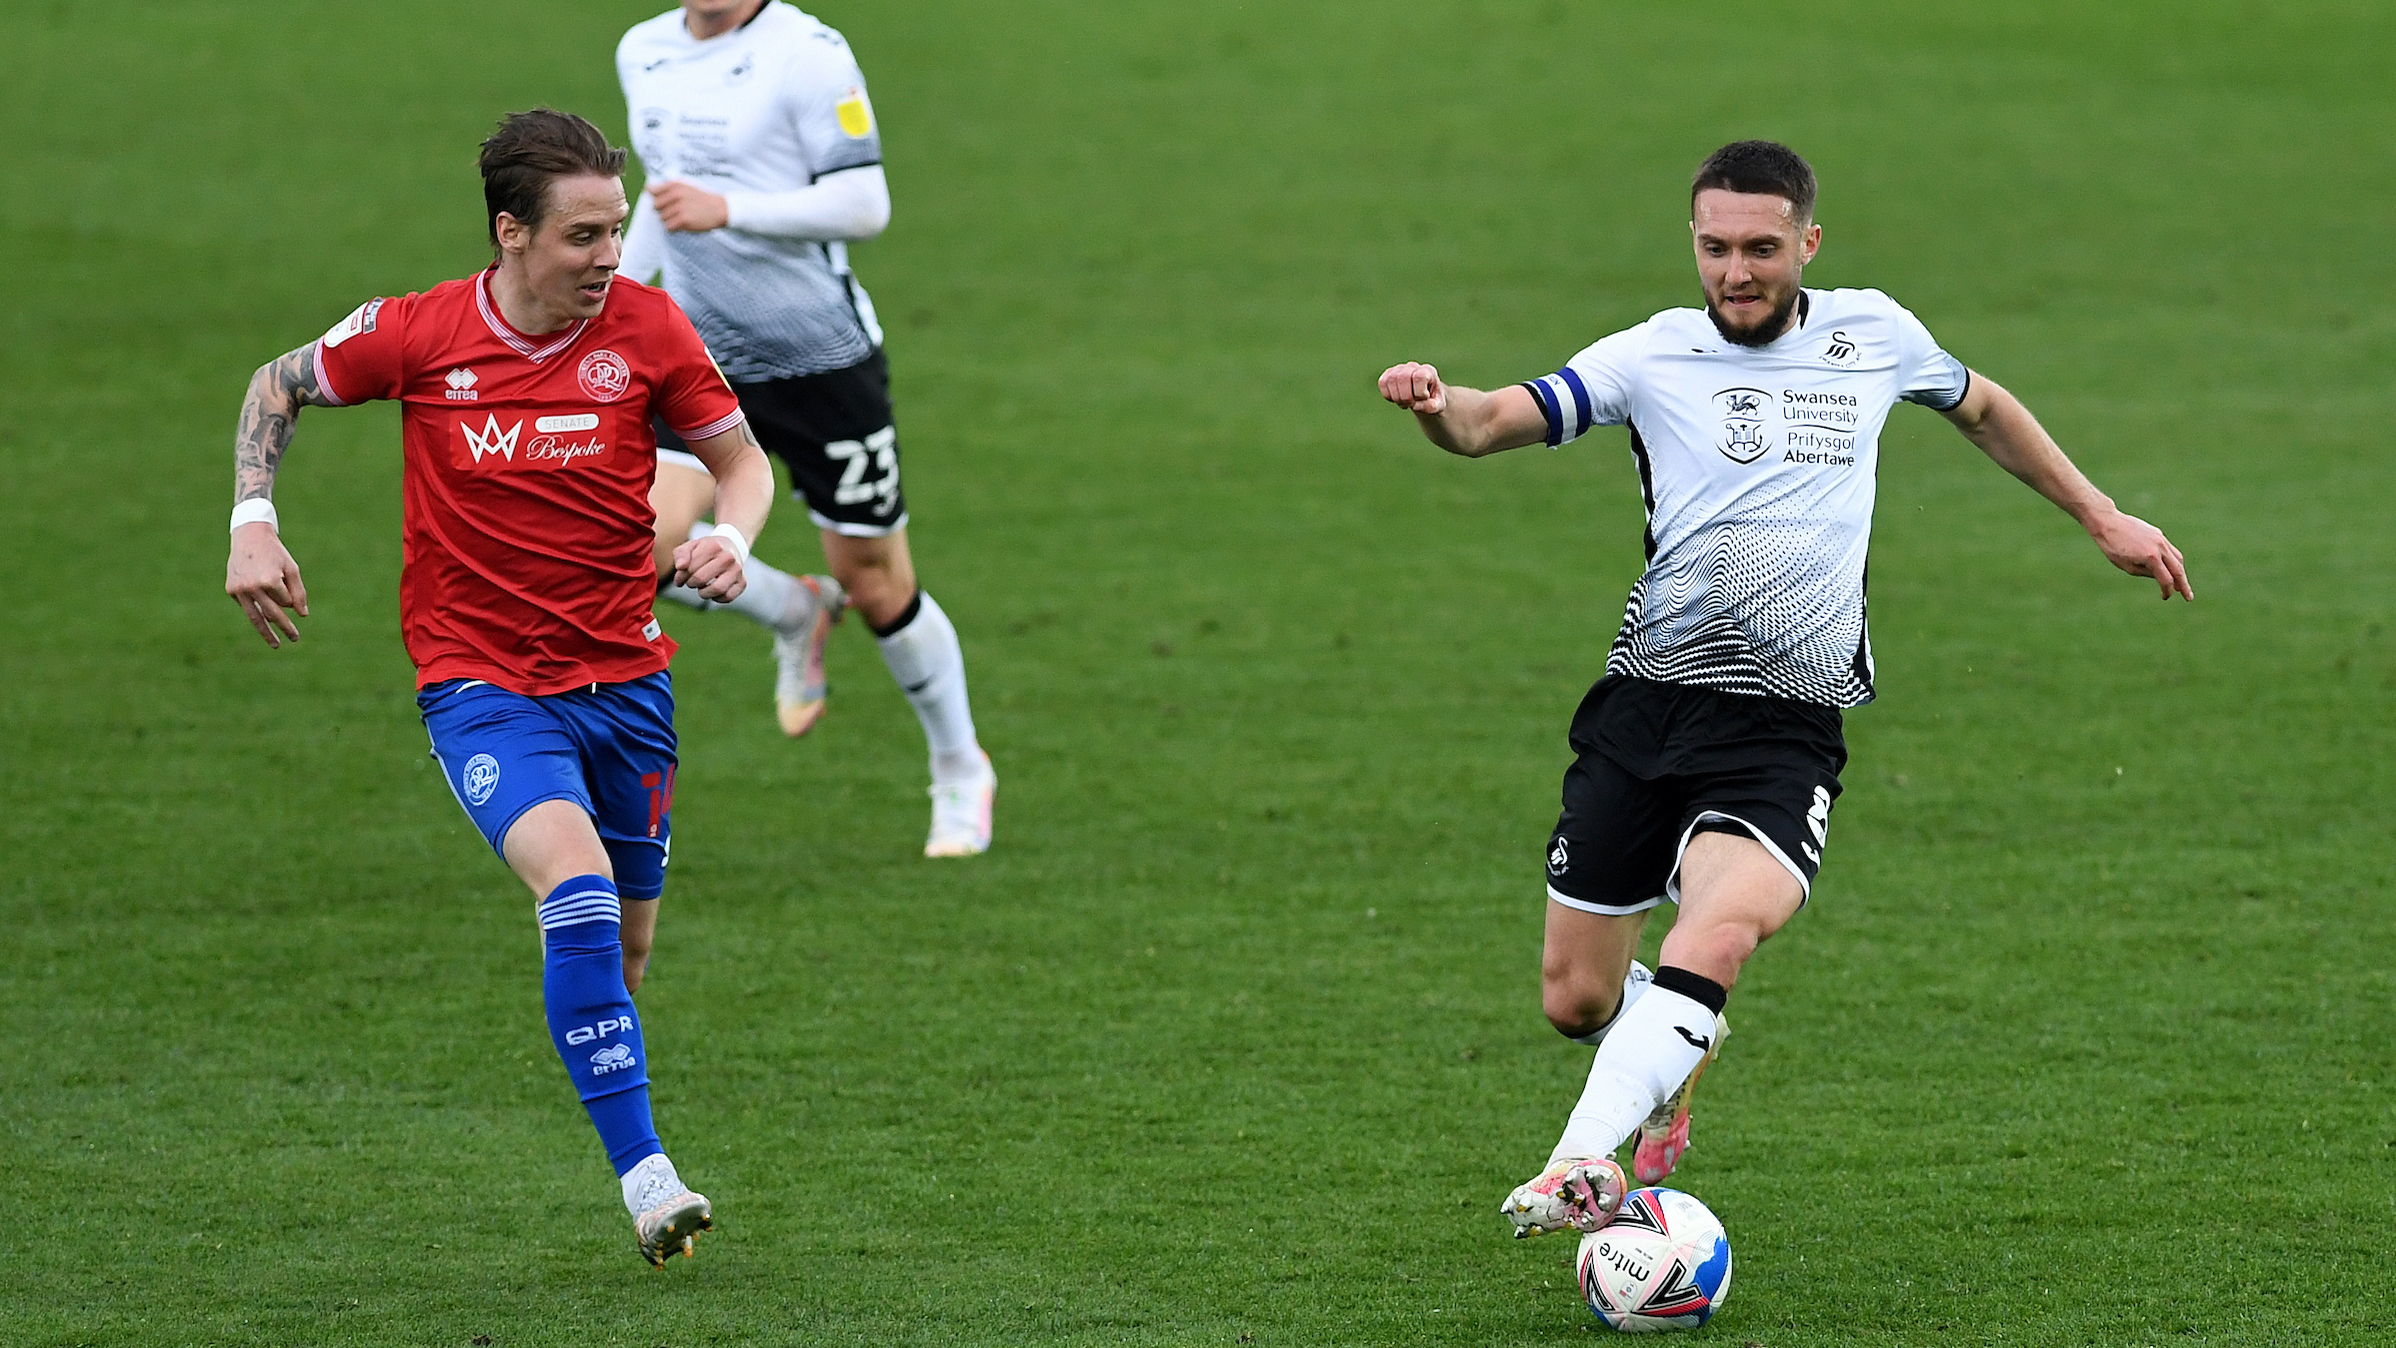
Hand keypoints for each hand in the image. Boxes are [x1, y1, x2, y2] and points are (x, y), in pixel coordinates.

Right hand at [226, 520, 309, 646]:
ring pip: (255, 617)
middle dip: (285, 627)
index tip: (288, 587)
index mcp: (269, 581)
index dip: (290, 596)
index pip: (286, 602)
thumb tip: (302, 615)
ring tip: (276, 645)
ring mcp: (239, 590)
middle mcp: (252, 588)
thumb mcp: (292, 569)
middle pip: (272, 615)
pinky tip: (258, 606)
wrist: (249, 536)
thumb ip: (299, 593)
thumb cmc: (274, 552)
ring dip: (266, 633)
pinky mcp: (230, 589)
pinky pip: (247, 605)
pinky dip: (255, 608)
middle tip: (295, 639)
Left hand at [649, 181, 729, 232]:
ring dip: (669, 220)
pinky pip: (669, 227)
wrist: (720, 208)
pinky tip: (683, 224)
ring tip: (681, 217)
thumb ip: (668, 188)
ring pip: (662, 218)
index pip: (651, 191)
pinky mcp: (684, 220)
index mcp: (675, 185)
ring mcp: (680, 207)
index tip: (660, 202)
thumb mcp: (685, 187)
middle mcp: (676, 195)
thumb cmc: (700, 199)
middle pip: (655, 206)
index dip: (654, 198)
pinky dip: (674, 227)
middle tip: (674, 211)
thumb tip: (646, 190)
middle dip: (662, 210)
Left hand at [672, 535, 747, 601]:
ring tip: (701, 588)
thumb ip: (681, 554)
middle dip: (691, 584)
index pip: (690, 568)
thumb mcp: (691, 546)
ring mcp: (737, 570)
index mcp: (713, 546)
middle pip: (701, 579)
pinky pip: (728, 597)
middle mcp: (728, 557)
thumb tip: (680, 567)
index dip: (681, 576)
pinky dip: (717, 598)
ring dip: (704, 593)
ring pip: (718, 589)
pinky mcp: (743, 582)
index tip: (680, 577)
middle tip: (690, 582)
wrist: (730, 548)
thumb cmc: (706, 550)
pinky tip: (712, 592)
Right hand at [1378, 362, 1446, 414]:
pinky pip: (1382, 382)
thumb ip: (1432, 407)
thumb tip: (1416, 406)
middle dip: (1405, 397)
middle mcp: (1413, 367)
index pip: (1419, 377)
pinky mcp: (1388, 374)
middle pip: (1402, 377)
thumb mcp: (1439, 406)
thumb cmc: (1433, 400)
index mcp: (1428, 371)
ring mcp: (1399, 369)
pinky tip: (1396, 398)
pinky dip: (1387, 395)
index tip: (1424, 398)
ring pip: (1390, 379)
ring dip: (1396, 397)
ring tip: (1404, 403)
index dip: (1420, 393)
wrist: (1425, 397)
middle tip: (1411, 404)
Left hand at [2085, 507, 2193, 599]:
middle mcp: (2160, 547)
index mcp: (2151, 557)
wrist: (2109, 522)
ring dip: (2180, 572)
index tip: (2165, 597)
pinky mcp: (2158, 534)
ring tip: (2180, 584)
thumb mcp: (2127, 566)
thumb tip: (2161, 577)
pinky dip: (2173, 560)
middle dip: (2183, 584)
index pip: (2166, 579)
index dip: (2167, 590)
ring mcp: (2161, 539)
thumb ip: (2146, 573)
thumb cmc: (2113, 547)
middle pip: (2178, 569)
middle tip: (2188, 597)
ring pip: (2177, 558)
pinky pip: (2170, 549)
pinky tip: (2171, 568)